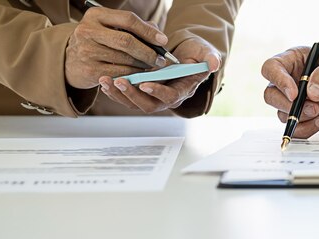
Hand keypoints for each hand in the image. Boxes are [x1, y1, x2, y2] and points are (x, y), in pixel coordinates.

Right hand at [65, 7, 169, 88]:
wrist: (71, 60)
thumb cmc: (100, 41)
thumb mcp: (112, 27)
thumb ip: (136, 28)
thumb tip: (159, 37)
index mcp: (96, 15)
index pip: (128, 20)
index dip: (148, 31)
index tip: (163, 41)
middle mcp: (88, 31)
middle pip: (127, 41)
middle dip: (148, 52)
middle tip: (161, 59)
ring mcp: (87, 51)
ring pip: (125, 60)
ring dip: (143, 65)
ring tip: (151, 66)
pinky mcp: (90, 70)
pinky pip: (120, 74)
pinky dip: (133, 74)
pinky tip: (139, 74)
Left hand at [97, 37, 221, 113]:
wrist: (187, 55)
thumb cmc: (196, 55)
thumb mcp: (206, 53)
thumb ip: (210, 58)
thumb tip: (213, 64)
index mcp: (183, 90)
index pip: (171, 96)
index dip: (158, 92)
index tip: (145, 84)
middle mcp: (168, 98)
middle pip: (149, 105)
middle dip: (133, 94)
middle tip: (120, 81)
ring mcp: (154, 98)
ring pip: (135, 103)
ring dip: (120, 94)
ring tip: (106, 82)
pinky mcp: (143, 94)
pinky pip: (127, 97)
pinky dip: (115, 91)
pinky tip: (105, 82)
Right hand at [261, 32, 318, 137]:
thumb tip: (311, 92)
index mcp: (293, 60)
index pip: (271, 68)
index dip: (278, 81)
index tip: (295, 94)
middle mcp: (289, 80)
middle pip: (271, 96)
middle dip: (289, 106)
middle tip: (312, 107)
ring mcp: (294, 100)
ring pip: (283, 114)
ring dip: (304, 117)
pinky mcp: (303, 116)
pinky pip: (295, 128)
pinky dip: (307, 129)